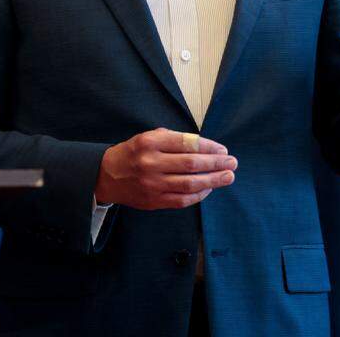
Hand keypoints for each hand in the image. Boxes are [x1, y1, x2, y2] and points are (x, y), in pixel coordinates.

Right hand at [94, 128, 236, 209]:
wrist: (107, 175)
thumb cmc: (134, 153)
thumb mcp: (149, 137)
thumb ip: (174, 139)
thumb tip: (205, 146)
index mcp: (151, 143)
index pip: (187, 143)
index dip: (209, 147)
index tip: (223, 150)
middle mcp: (151, 163)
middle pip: (191, 164)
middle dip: (216, 164)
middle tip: (232, 162)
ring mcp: (152, 184)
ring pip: (189, 184)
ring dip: (213, 181)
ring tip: (228, 177)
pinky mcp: (153, 201)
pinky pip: (181, 200)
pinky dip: (199, 195)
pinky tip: (209, 188)